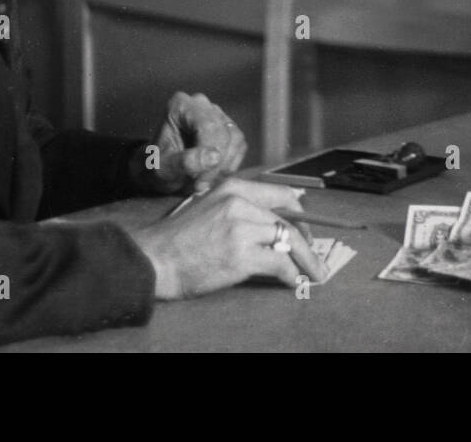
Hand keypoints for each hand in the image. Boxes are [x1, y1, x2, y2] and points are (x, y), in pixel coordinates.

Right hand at [130, 177, 327, 297]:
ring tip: (315, 273)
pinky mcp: (240, 255)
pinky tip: (293, 282)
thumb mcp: (210, 207)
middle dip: (308, 241)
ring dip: (307, 259)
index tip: (307, 229)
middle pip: (290, 219)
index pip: (282, 194)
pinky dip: (292, 274)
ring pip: (288, 240)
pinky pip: (279, 263)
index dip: (301, 214)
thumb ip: (240, 209)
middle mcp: (240, 203)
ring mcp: (241, 228)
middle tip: (315, 257)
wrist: (155, 259)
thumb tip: (274, 224)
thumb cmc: (180, 239)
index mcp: (234, 187)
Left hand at [138, 92, 247, 194]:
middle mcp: (201, 104)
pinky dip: (229, 164)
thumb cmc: (155, 166)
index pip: (208, 125)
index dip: (210, 152)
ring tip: (203, 180)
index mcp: (181, 106)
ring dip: (224, 165)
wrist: (156, 169)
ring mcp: (216, 114)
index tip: (200, 180)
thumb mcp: (162, 168)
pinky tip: (212, 173)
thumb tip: (214, 157)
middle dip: (216, 163)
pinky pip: (239, 145)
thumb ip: (185, 162)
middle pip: (223, 132)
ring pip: (235, 139)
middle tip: (200, 185)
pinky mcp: (228, 128)